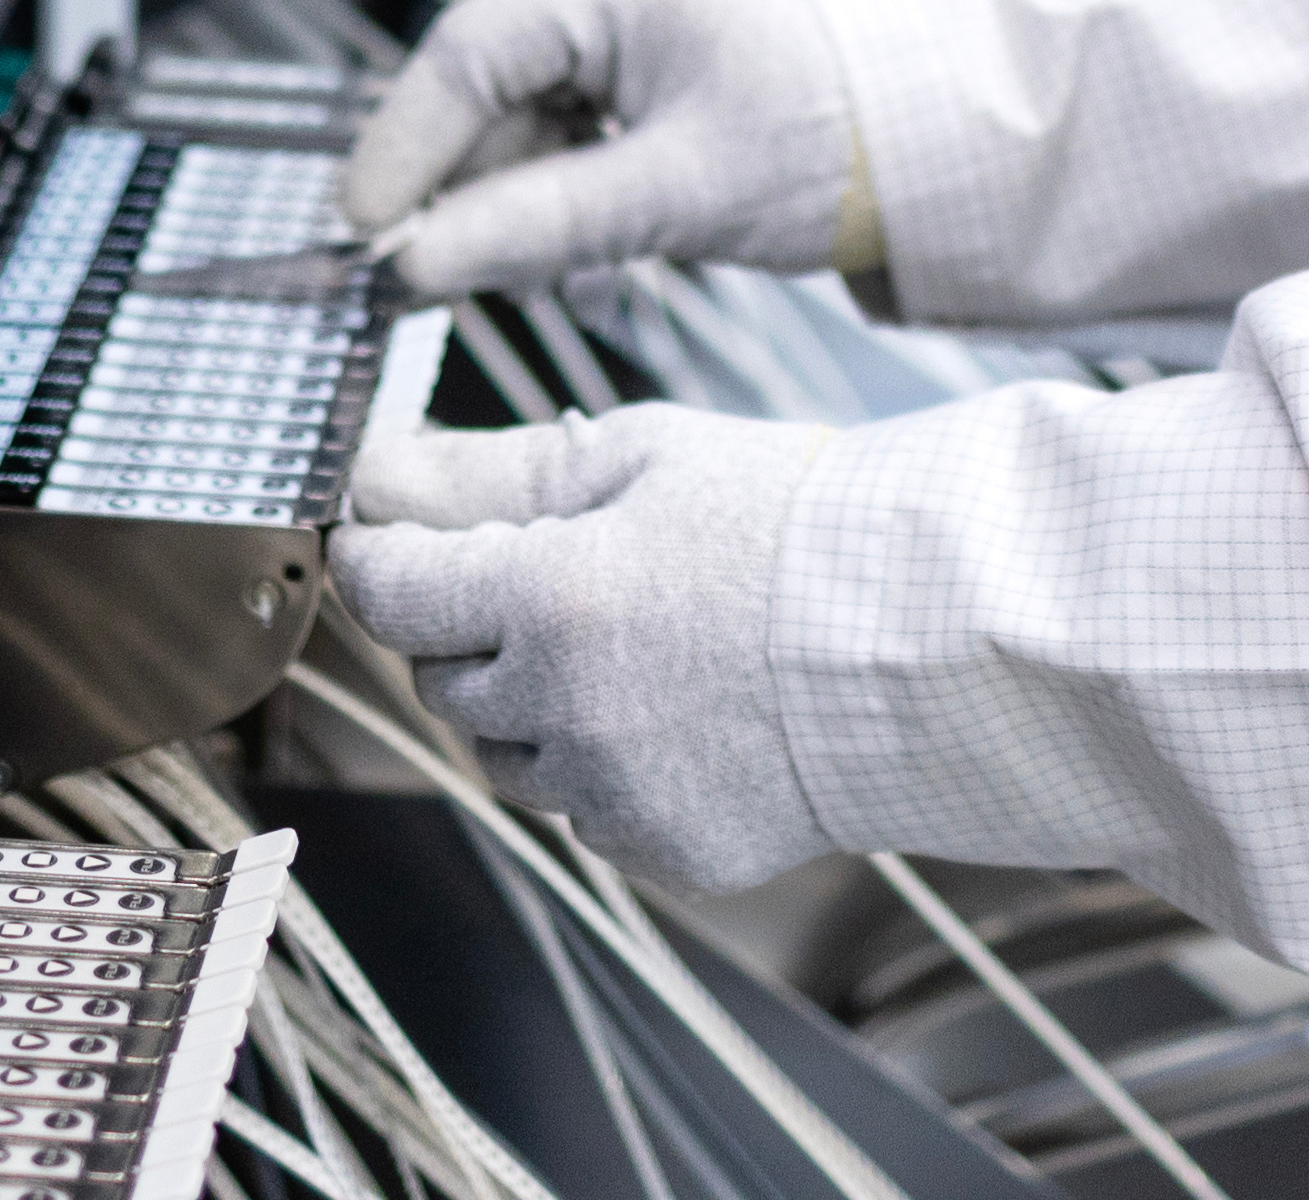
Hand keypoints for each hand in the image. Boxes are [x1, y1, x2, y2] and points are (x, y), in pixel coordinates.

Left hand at [335, 405, 838, 887]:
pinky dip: (606, 766)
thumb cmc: (797, 523)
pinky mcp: (668, 852)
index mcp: (550, 597)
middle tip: (550, 573)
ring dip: (533, 702)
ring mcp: (616, 796)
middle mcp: (565, 712)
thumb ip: (493, 472)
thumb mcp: (643, 457)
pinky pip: (588, 811)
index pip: (393, 591)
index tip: (394, 536)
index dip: (382, 557)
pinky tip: (684, 710)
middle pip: (443, 678)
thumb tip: (374, 478)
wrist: (934, 638)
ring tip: (635, 643)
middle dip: (469, 626)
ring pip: (509, 753)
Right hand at [337, 0, 872, 301]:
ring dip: (512, 205)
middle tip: (424, 277)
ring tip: (545, 279)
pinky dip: (557, 200)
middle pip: (489, 86)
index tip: (364, 228)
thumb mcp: (676, 196)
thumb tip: (413, 268)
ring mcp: (632, 21)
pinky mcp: (645, 68)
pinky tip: (582, 265)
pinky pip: (564, 132)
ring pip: (521, 119)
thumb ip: (539, 226)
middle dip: (462, 186)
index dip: (406, 144)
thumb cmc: (825, 151)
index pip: (474, 50)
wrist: (925, 145)